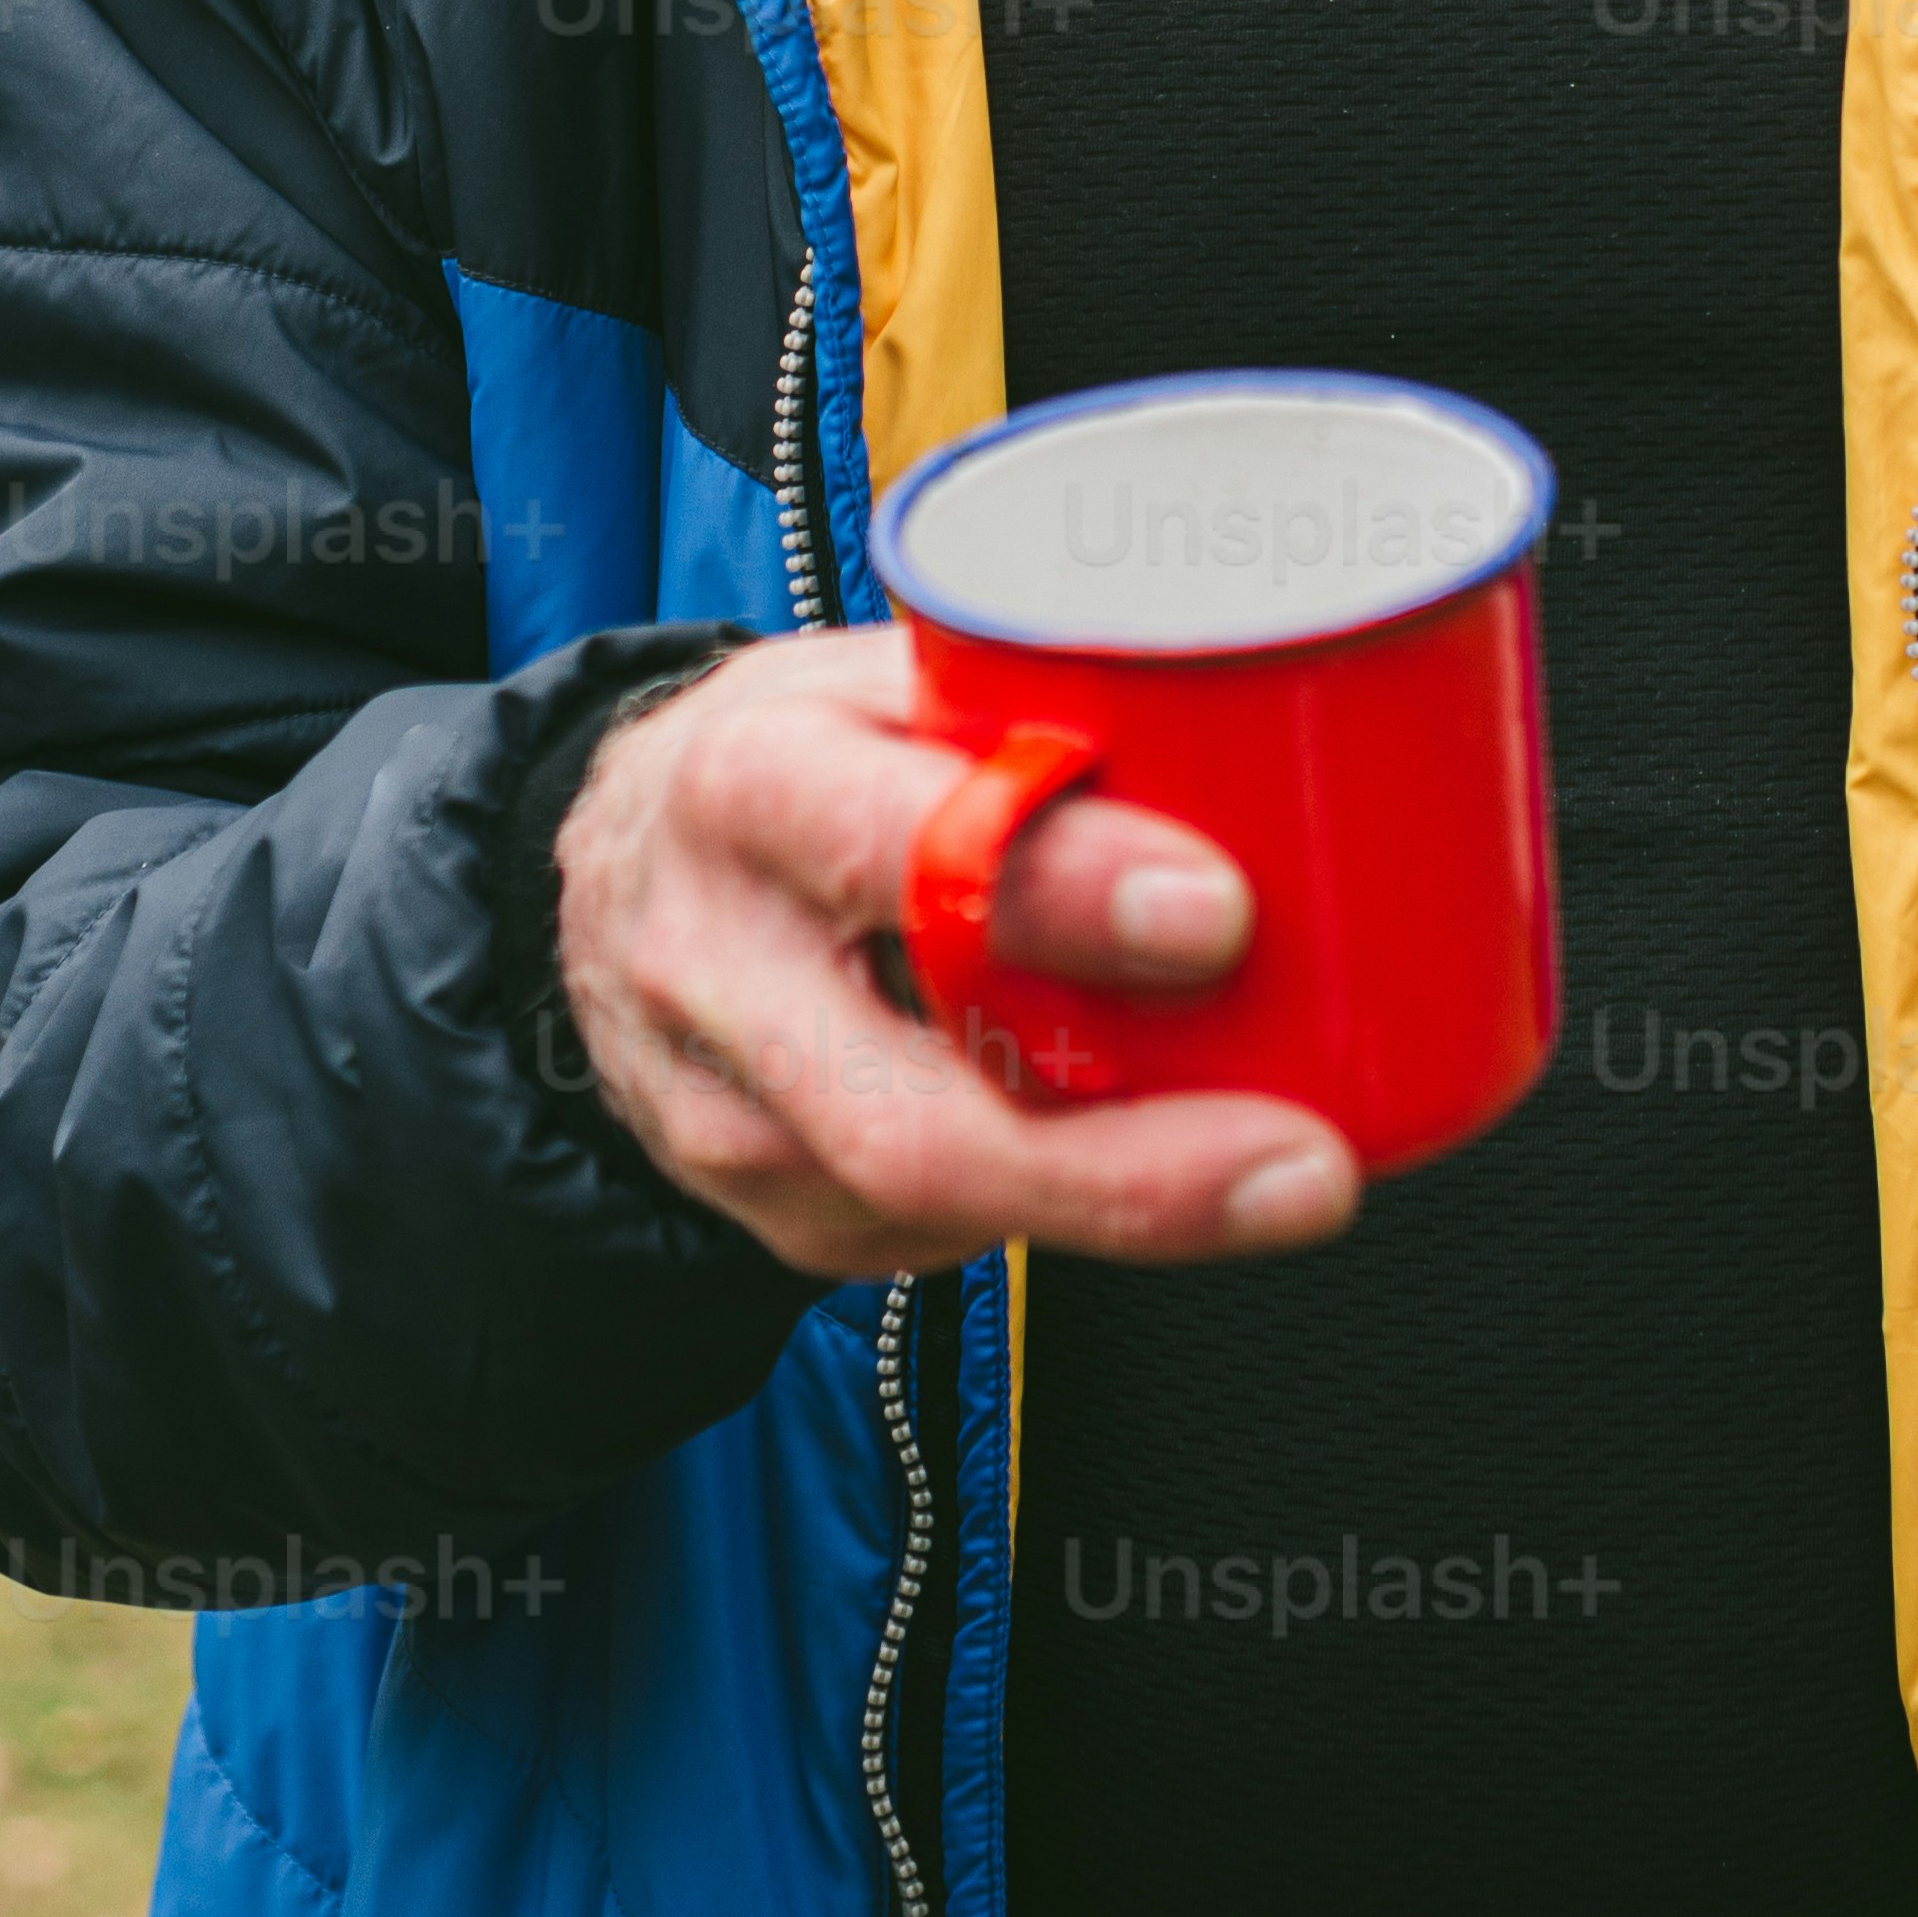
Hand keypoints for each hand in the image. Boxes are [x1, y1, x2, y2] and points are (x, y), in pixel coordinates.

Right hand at [555, 630, 1363, 1280]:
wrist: (614, 863)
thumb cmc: (802, 750)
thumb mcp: (885, 676)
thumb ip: (1038, 704)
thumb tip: (1281, 717)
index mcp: (753, 787)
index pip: (898, 851)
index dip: (1062, 893)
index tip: (1222, 913)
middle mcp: (719, 967)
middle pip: (914, 1121)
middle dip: (1125, 1170)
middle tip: (1303, 1163)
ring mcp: (728, 1117)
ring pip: (937, 1206)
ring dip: (1128, 1206)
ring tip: (1287, 1176)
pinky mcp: (769, 1212)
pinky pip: (938, 1240)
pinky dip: (1064, 1210)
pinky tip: (1154, 1166)